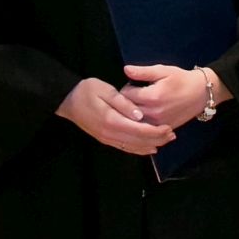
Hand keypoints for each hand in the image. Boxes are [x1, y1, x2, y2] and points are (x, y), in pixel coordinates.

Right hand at [57, 77, 175, 155]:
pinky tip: (148, 147)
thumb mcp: (106, 90)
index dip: (156, 131)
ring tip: (165, 141)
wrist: (67, 100)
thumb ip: (123, 103)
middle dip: (157, 139)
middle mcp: (110, 134)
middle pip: (139, 141)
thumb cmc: (86, 91)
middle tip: (172, 135)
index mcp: (112, 120)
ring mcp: (107, 139)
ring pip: (133, 147)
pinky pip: (125, 147)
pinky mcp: (105, 139)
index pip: (139, 130)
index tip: (169, 128)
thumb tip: (140, 115)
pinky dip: (139, 149)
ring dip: (150, 145)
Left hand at [123, 62, 231, 129]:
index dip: (126, 88)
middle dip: (127, 102)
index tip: (133, 85)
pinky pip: (145, 128)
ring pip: (134, 121)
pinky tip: (147, 113)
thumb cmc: (182, 79)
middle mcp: (153, 113)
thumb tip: (126, 70)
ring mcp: (158, 124)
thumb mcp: (163, 71)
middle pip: (127, 110)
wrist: (202, 93)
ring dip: (133, 113)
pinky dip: (142, 122)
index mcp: (152, 97)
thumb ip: (142, 72)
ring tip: (140, 104)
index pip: (125, 95)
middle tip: (135, 94)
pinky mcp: (163, 129)